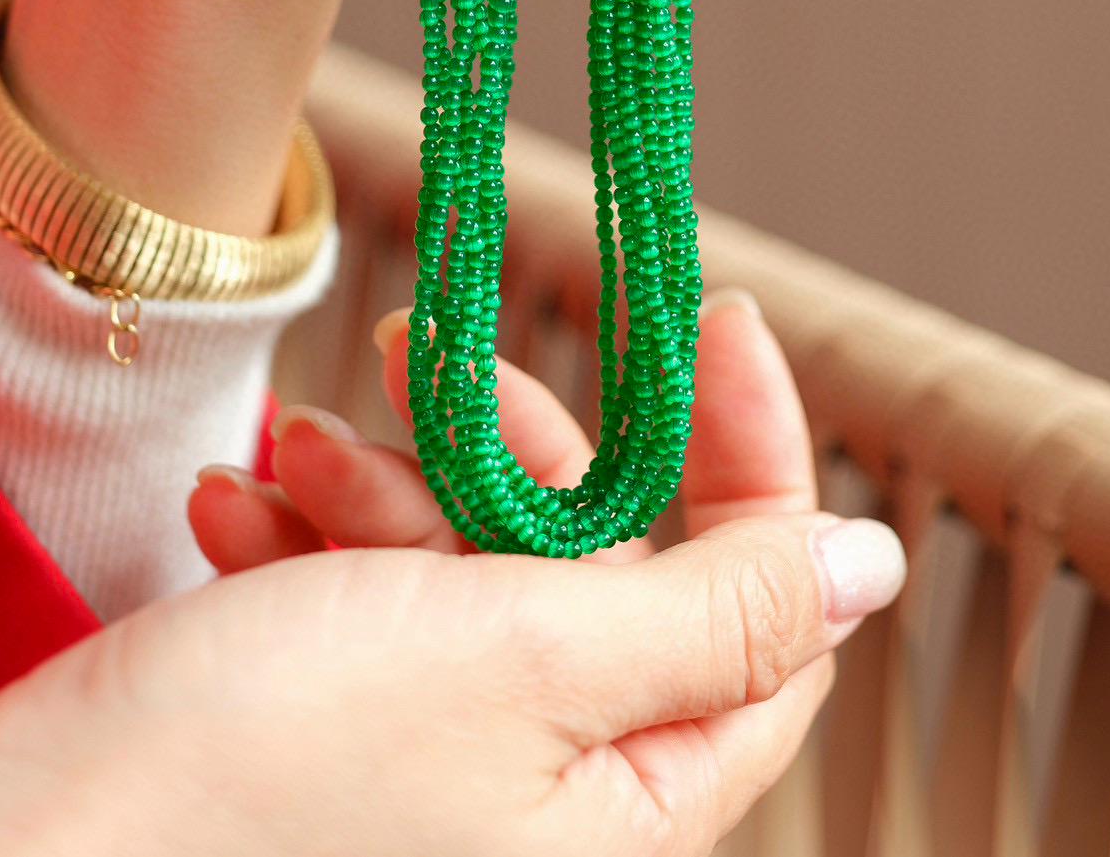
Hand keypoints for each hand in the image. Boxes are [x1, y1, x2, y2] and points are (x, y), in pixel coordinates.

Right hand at [0, 308, 903, 856]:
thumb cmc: (252, 777)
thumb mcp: (519, 660)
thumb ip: (710, 612)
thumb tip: (872, 565)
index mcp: (626, 797)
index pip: (762, 597)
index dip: (749, 444)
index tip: (708, 311)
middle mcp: (541, 784)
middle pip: (607, 562)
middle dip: (525, 448)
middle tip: (440, 366)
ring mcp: (429, 752)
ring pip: (474, 558)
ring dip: (394, 475)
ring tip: (302, 457)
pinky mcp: (326, 720)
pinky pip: (363, 594)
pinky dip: (312, 528)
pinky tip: (237, 508)